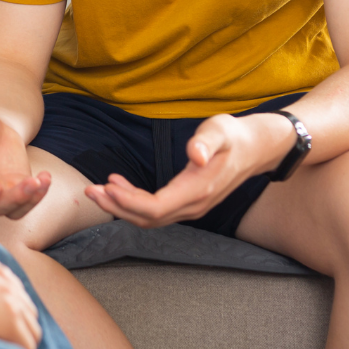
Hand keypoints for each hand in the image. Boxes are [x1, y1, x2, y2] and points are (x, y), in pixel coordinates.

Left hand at [83, 112, 295, 226]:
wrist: (258, 148)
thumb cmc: (236, 135)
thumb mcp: (221, 130)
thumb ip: (206, 141)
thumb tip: (195, 154)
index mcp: (198, 189)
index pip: (155, 207)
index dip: (128, 202)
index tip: (105, 186)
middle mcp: (194, 205)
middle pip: (148, 218)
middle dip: (117, 207)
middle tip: (90, 190)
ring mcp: (193, 207)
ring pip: (151, 218)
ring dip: (122, 207)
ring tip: (99, 189)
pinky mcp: (189, 202)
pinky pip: (158, 211)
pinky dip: (134, 203)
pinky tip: (120, 186)